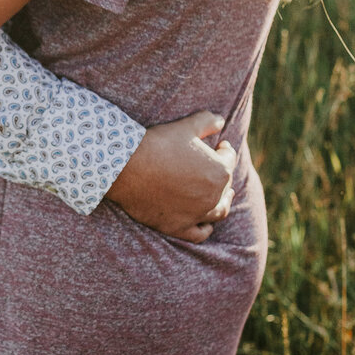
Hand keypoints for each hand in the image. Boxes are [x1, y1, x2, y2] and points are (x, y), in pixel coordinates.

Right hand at [104, 111, 236, 242]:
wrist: (126, 167)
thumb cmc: (157, 144)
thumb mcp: (186, 126)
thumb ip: (208, 121)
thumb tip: (220, 121)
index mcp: (219, 171)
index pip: (229, 160)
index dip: (224, 150)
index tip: (219, 146)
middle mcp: (213, 196)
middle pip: (224, 186)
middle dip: (222, 175)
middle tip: (214, 168)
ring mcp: (196, 214)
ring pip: (218, 212)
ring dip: (223, 203)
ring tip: (224, 198)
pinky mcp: (178, 227)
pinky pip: (199, 233)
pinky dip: (205, 228)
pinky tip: (207, 224)